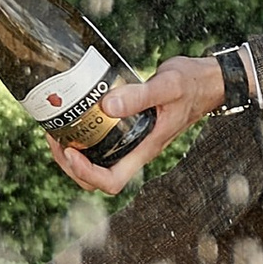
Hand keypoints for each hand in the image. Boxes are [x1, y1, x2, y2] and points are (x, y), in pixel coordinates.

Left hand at [57, 49, 229, 196]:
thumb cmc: (191, 84)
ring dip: (72, 153)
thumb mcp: (168, 86)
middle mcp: (136, 150)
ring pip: (95, 163)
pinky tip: (73, 116)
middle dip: (71, 165)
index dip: (86, 174)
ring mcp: (131, 142)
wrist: (206, 81)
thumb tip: (108, 105)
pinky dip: (82, 136)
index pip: (112, 181)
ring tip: (56, 130)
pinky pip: (100, 143)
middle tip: (56, 139)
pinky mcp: (128, 129)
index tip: (71, 151)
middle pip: (96, 178)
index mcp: (145, 148)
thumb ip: (140, 95)